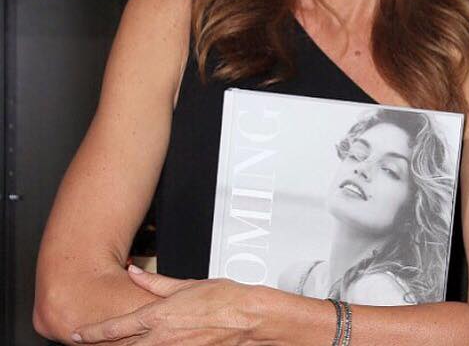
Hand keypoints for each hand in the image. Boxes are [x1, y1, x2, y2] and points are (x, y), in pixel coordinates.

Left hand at [71, 266, 265, 344]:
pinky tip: (146, 345)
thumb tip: (134, 273)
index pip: (115, 328)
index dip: (92, 333)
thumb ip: (156, 282)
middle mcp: (160, 339)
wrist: (248, 319)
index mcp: (158, 316)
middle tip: (86, 343)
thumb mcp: (187, 284)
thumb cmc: (224, 299)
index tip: (77, 334)